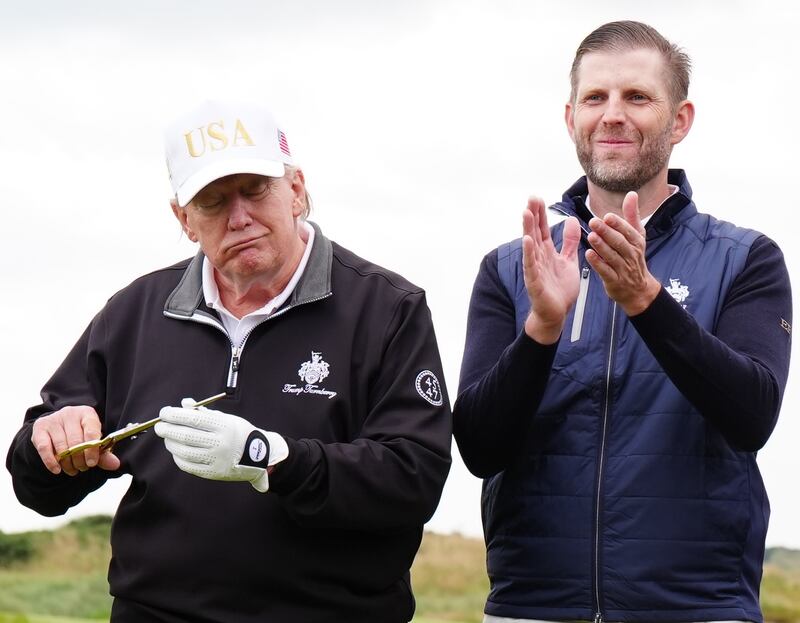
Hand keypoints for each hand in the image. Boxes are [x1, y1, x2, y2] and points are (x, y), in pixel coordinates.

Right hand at [31, 406, 120, 475]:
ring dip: (67, 463)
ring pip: (61, 446)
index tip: (92, 463)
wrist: (60, 426)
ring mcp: (54, 420)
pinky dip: (51, 461)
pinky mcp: (40, 428)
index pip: (91, 431)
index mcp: (87, 413)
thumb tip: (115, 465)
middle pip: (75, 441)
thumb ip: (104, 453)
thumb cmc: (81, 433)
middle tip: (83, 468)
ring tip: (73, 470)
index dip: (92, 449)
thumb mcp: (94, 440)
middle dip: (80, 459)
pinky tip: (57, 469)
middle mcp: (70, 413)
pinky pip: (44, 448)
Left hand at [155, 398, 288, 492]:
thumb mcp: (227, 418)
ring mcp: (216, 459)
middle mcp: (220, 443)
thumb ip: (204, 412)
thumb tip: (184, 404)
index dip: (175, 415)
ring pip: (184, 451)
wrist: (259, 456)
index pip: (193, 419)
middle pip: (186, 435)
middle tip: (159, 426)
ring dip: (171, 443)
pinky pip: (188, 466)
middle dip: (168, 429)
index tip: (164, 412)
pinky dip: (178, 457)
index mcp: (224, 426)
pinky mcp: (212, 473)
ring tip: (168, 438)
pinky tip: (176, 451)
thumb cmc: (240, 433)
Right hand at [522, 196, 581, 343]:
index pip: (542, 229)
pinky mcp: (535, 282)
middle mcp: (538, 258)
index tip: (537, 198)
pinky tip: (527, 241)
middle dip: (533, 215)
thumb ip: (568, 242)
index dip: (540, 214)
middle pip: (534, 232)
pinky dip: (529, 253)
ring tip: (526, 213)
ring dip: (528, 229)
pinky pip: (531, 265)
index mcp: (547, 252)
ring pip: (530, 246)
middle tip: (531, 198)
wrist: (557, 313)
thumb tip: (571, 220)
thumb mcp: (569, 260)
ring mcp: (535, 269)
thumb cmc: (560, 289)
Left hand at [586, 191, 660, 315]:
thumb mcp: (637, 237)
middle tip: (594, 222)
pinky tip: (589, 255)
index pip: (627, 231)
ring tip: (591, 236)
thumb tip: (632, 194)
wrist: (639, 290)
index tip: (607, 216)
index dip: (617, 223)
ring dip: (601, 246)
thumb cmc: (634, 259)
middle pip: (619, 242)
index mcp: (636, 242)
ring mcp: (623, 269)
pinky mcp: (615, 281)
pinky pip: (606, 271)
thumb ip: (632, 216)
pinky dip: (597, 263)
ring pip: (612, 256)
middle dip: (606, 232)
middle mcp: (631, 255)